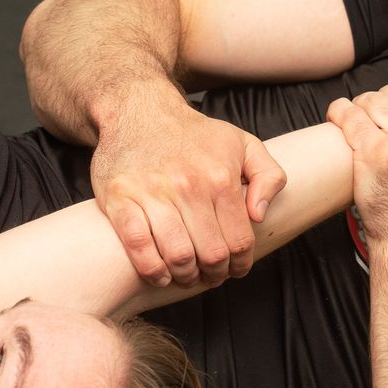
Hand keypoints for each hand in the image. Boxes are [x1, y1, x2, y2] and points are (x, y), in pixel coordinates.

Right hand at [92, 91, 286, 286]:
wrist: (139, 110)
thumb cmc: (194, 134)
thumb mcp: (243, 143)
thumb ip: (268, 176)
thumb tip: (259, 215)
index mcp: (220, 178)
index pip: (239, 241)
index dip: (240, 264)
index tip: (235, 269)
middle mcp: (188, 186)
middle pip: (210, 254)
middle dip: (214, 274)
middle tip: (211, 275)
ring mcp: (151, 193)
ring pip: (177, 256)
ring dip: (185, 276)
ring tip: (187, 275)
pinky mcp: (120, 198)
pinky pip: (138, 246)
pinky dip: (151, 269)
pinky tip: (159, 274)